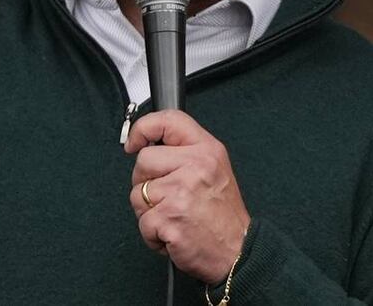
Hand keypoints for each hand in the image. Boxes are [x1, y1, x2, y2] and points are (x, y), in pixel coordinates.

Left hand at [124, 110, 250, 284]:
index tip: (133, 142)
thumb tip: (148, 143)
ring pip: (138, 193)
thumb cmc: (223, 216)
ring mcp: (181, 192)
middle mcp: (195, 166)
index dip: (143, 128)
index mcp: (207, 150)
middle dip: (146, 182)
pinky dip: (152, 234)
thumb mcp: (215, 169)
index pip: (168, 120)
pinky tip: (172, 234)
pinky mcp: (170, 218)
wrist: (238, 252)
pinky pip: (143, 222)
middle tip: (168, 198)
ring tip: (174, 217)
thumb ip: (185, 152)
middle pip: (143, 160)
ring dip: (148, 212)